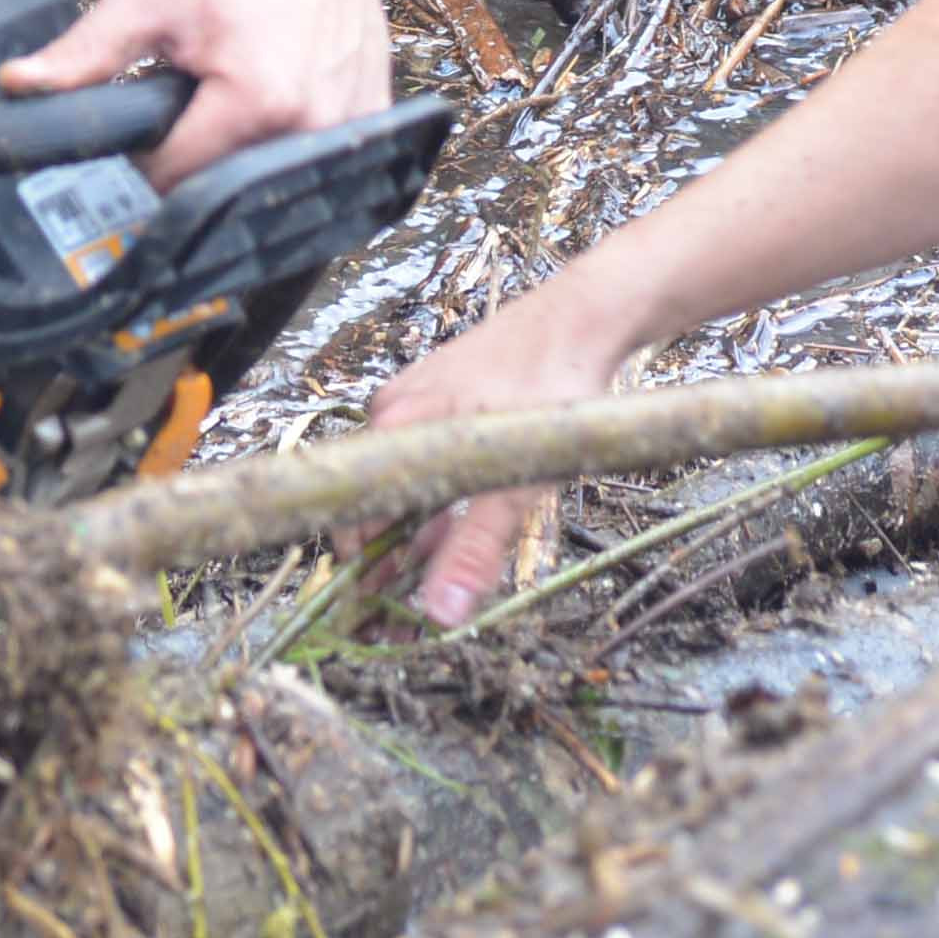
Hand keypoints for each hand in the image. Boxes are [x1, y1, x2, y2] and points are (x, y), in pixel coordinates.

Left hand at [12, 0, 392, 178]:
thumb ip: (86, 51)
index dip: (144, 161)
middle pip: (223, 188)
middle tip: (186, 107)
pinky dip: (283, 151)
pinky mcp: (372, 121)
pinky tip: (272, 105)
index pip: (174, 180)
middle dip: (194, 161)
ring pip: (267, 181)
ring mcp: (349, 129)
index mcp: (254, 105)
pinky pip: (312, 166)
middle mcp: (311, 130)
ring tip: (230, 102)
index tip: (141, 125)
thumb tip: (15, 86)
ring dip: (238, 158)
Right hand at [365, 280, 652, 623]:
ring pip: (405, 485)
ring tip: (420, 592)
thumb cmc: (551, 391)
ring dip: (413, 536)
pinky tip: (450, 536)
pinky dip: (435, 502)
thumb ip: (475, 548)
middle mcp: (395, 414)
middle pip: (376, 503)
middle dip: (384, 564)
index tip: (371, 620)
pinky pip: (427, 463)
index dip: (361, 573)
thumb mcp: (516, 481)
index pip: (353, 515)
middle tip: (394, 621)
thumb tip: (438, 616)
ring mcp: (419, 403)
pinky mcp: (446, 398)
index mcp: (394, 429)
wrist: (585, 317)